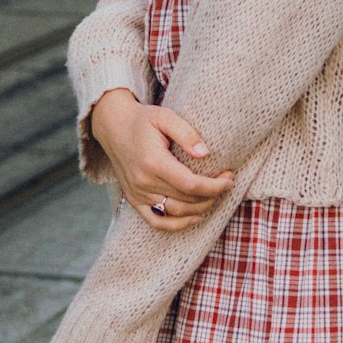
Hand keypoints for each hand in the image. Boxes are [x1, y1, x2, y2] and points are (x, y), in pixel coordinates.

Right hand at [90, 88, 233, 231]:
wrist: (112, 125)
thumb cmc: (142, 120)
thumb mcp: (165, 116)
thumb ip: (186, 134)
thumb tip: (205, 153)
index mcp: (153, 162)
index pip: (190, 185)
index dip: (214, 186)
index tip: (229, 179)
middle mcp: (143, 182)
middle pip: (186, 201)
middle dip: (212, 195)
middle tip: (227, 183)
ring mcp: (137, 194)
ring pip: (175, 213)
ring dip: (200, 209)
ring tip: (215, 196)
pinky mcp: (133, 199)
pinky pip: (156, 221)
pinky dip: (177, 225)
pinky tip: (194, 217)